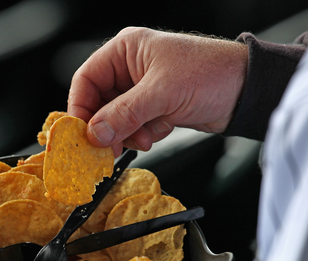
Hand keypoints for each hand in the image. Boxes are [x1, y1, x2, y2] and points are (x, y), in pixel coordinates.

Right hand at [68, 27, 248, 156]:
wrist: (245, 90)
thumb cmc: (212, 72)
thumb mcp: (162, 93)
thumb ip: (125, 113)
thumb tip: (96, 132)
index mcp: (126, 50)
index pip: (86, 79)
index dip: (80, 108)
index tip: (81, 133)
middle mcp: (131, 68)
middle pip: (100, 103)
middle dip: (108, 126)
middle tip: (110, 146)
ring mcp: (143, 89)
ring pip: (118, 119)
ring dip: (129, 133)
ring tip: (146, 136)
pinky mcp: (156, 108)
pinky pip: (136, 127)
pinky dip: (145, 134)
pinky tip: (162, 129)